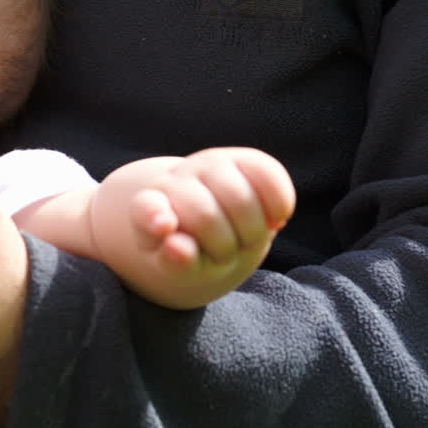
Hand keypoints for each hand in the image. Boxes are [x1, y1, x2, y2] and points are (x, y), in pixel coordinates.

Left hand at [91, 148, 295, 308]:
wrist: (210, 222)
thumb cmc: (194, 251)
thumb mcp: (181, 268)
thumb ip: (176, 262)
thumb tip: (177, 247)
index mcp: (148, 209)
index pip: (147, 209)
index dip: (155, 216)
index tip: (163, 226)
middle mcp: (175, 181)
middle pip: (206, 217)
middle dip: (224, 249)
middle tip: (225, 256)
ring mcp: (207, 166)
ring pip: (240, 199)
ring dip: (252, 232)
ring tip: (245, 239)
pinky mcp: (244, 159)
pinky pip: (269, 175)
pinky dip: (279, 204)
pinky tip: (275, 219)